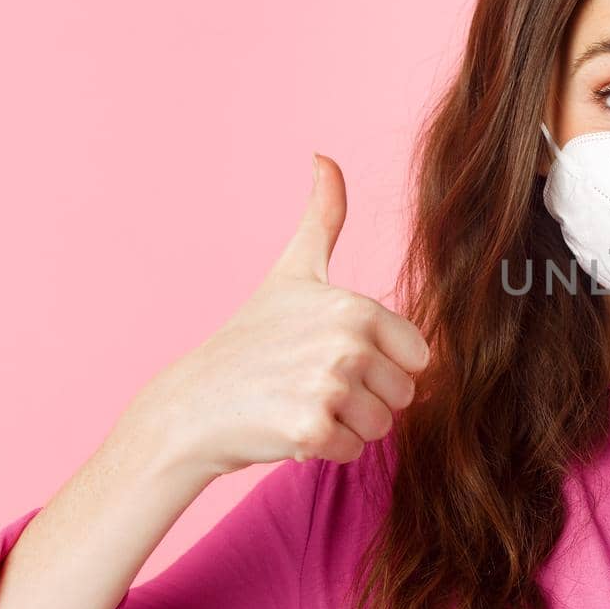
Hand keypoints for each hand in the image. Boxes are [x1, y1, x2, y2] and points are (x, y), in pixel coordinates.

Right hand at [116, 153, 430, 477]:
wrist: (191, 405)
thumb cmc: (250, 338)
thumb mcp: (292, 272)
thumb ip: (321, 217)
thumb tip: (324, 157)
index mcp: (357, 307)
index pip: (417, 358)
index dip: (382, 365)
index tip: (336, 356)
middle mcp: (348, 343)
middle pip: (404, 395)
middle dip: (366, 399)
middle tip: (313, 384)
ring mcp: (329, 386)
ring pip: (382, 426)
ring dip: (347, 425)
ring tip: (300, 403)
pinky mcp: (311, 429)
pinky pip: (353, 451)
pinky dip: (325, 449)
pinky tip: (288, 427)